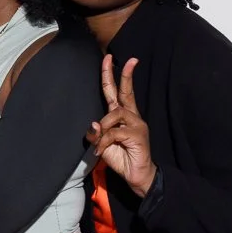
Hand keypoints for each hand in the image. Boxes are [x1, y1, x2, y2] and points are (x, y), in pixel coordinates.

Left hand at [87, 55, 156, 196]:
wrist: (136, 175)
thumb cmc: (120, 157)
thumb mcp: (102, 144)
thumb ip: (96, 133)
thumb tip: (93, 123)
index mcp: (122, 116)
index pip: (117, 91)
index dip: (112, 75)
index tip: (110, 58)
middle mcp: (131, 116)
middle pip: (125, 91)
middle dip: (119, 74)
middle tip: (110, 57)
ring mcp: (136, 124)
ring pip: (115, 113)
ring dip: (103, 127)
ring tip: (99, 143)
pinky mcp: (138, 134)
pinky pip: (115, 132)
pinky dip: (105, 141)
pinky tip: (101, 150)